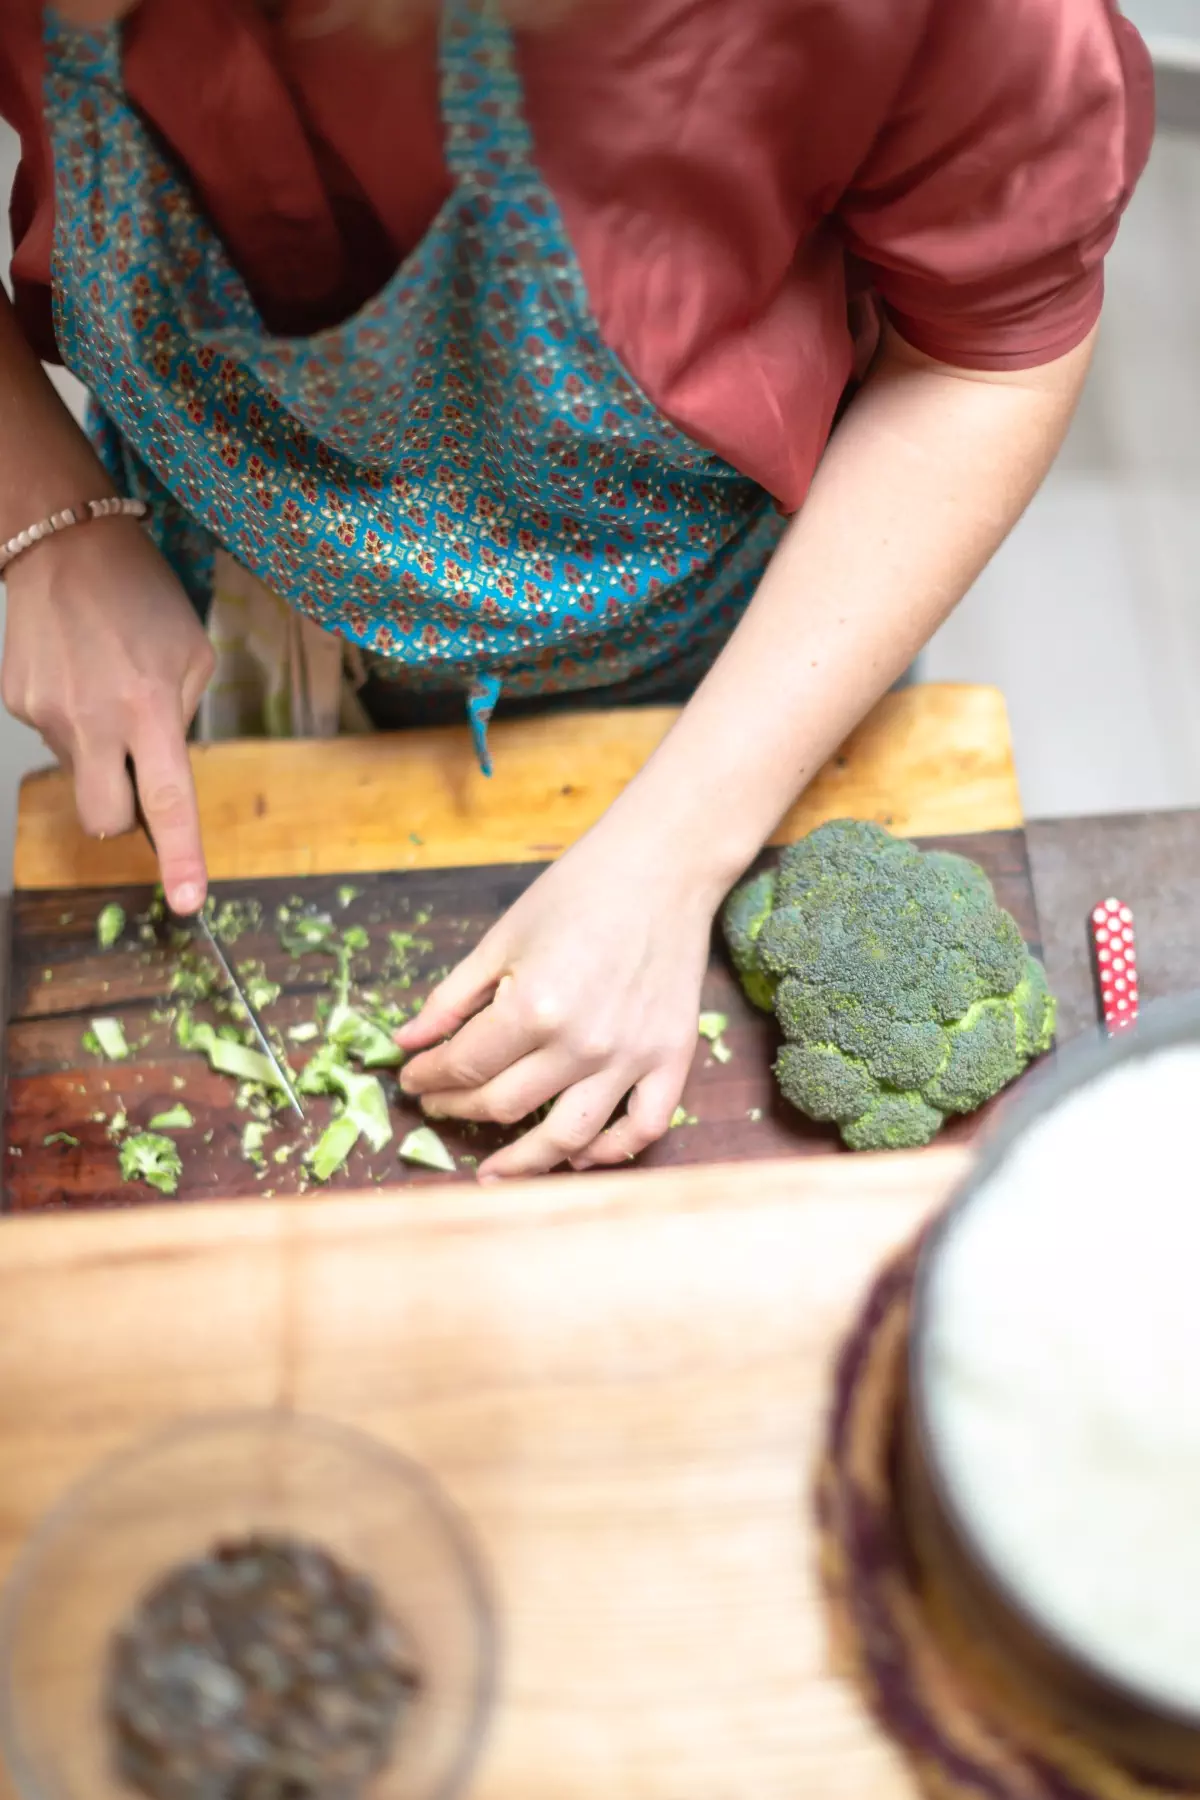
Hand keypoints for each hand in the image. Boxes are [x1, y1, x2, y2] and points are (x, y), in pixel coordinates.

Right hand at [2, 518, 214, 912]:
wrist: (63, 545)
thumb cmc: (142, 597)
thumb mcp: (192, 656)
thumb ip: (183, 721)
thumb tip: (162, 773)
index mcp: (148, 710)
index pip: (167, 803)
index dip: (180, 858)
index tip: (189, 902)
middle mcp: (92, 721)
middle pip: (104, 820)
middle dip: (123, 817)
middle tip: (138, 776)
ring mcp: (46, 715)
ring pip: (79, 775)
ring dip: (101, 755)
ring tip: (107, 694)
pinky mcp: (17, 703)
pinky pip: (56, 738)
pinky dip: (75, 721)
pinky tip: (80, 676)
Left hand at [396, 820, 717, 1178]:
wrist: (661, 867)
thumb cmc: (577, 892)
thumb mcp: (501, 938)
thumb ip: (452, 997)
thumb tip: (406, 1041)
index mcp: (533, 1007)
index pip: (464, 1065)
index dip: (429, 1077)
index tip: (412, 1078)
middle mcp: (582, 1043)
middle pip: (504, 1104)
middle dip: (458, 1108)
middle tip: (439, 1104)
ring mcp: (631, 1057)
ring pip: (568, 1137)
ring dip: (523, 1160)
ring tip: (493, 1171)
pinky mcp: (673, 1059)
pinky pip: (643, 1127)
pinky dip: (610, 1151)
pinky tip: (578, 1157)